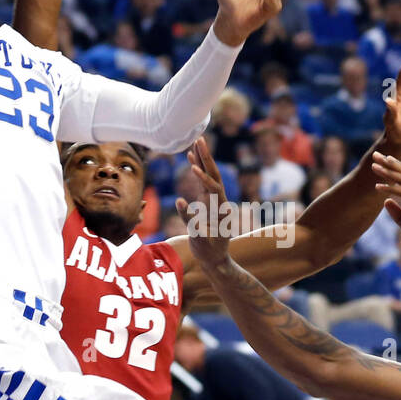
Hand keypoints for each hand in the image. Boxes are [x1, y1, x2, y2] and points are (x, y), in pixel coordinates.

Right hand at [177, 137, 233, 272]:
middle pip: (214, 175)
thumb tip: (179, 201)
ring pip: (209, 176)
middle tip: (200, 139)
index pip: (214, 189)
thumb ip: (190, 220)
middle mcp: (220, 202)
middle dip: (207, 158)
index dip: (204, 178)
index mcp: (221, 210)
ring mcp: (215, 201)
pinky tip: (191, 159)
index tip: (193, 168)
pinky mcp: (208, 202)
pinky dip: (198, 170)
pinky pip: (203, 182)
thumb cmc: (208, 251)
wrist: (215, 259)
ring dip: (203, 160)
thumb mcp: (198, 238)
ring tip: (196, 142)